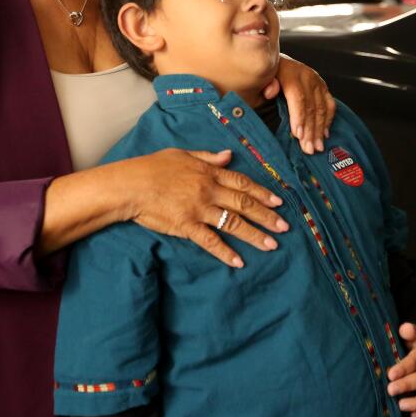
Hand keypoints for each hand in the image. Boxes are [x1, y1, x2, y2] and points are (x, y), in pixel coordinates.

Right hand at [124, 148, 289, 267]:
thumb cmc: (153, 167)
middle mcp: (209, 190)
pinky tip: (239, 262)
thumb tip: (229, 155)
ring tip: (272, 245)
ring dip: (254, 235)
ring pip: (233, 223)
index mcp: (209, 172)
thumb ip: (207, 157)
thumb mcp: (182, 154)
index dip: (262, 193)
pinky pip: (211, 241)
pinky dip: (225, 253)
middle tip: (284, 227)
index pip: (242, 183)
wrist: (131, 185)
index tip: (279, 202)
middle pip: (244, 204)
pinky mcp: (187, 226)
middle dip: (266, 216)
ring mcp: (199, 209)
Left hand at [263, 55, 335, 153]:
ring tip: (317, 147)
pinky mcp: (322, 86)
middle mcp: (306, 75)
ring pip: (322, 108)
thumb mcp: (259, 78)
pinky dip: (328, 120)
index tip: (298, 135)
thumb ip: (265, 85)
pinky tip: (325, 134)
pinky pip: (329, 104)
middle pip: (311, 106)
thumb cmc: (263, 75)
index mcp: (289, 72)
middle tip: (308, 148)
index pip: (297, 97)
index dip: (299, 117)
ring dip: (320, 130)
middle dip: (310, 130)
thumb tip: (270, 92)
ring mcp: (316, 80)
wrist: (271, 60)